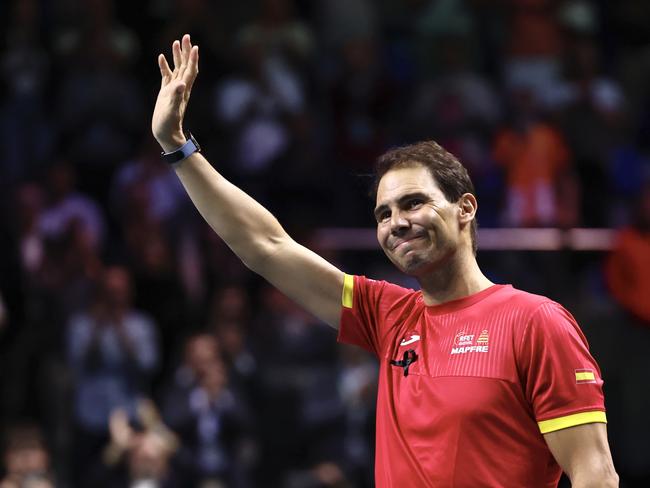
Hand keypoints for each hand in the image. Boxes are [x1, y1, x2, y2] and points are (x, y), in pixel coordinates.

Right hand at [152, 34, 198, 151]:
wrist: (166, 134)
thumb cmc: (169, 124)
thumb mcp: (172, 110)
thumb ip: (176, 96)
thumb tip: (180, 84)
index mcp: (183, 89)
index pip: (190, 71)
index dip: (192, 59)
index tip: (194, 46)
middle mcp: (180, 87)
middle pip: (185, 66)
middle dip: (186, 51)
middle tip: (186, 37)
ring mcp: (173, 89)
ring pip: (177, 68)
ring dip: (177, 56)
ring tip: (176, 42)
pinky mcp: (165, 92)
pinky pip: (166, 75)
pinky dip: (165, 66)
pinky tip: (162, 57)